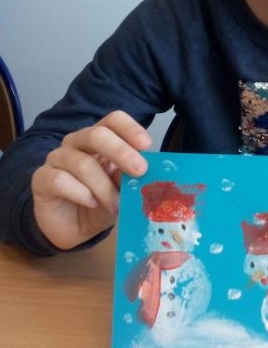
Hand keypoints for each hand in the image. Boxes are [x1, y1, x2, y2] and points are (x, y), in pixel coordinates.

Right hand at [31, 111, 151, 249]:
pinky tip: (91, 203)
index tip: (146, 145)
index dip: (130, 128)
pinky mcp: (41, 178)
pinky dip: (81, 194)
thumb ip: (130, 178)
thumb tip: (146, 171)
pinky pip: (61, 180)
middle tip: (140, 170)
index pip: (113, 120)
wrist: (71, 228)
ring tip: (116, 205)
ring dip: (103, 187)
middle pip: (97, 134)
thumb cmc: (100, 202)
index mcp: (100, 139)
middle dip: (121, 152)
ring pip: (82, 163)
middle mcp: (77, 142)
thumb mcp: (121, 191)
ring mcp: (57, 158)